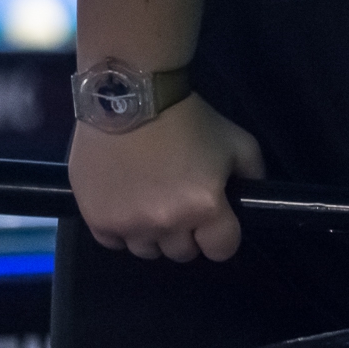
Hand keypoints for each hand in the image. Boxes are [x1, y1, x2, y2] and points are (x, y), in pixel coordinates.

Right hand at [68, 93, 264, 261]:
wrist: (129, 95)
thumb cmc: (188, 118)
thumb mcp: (239, 143)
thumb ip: (253, 176)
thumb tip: (251, 198)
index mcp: (205, 208)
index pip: (221, 250)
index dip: (221, 236)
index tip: (215, 220)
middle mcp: (166, 222)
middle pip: (182, 252)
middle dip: (187, 233)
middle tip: (180, 204)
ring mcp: (127, 222)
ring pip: (147, 250)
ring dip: (152, 234)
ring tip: (150, 204)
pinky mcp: (95, 215)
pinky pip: (113, 241)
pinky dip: (120, 230)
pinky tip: (125, 205)